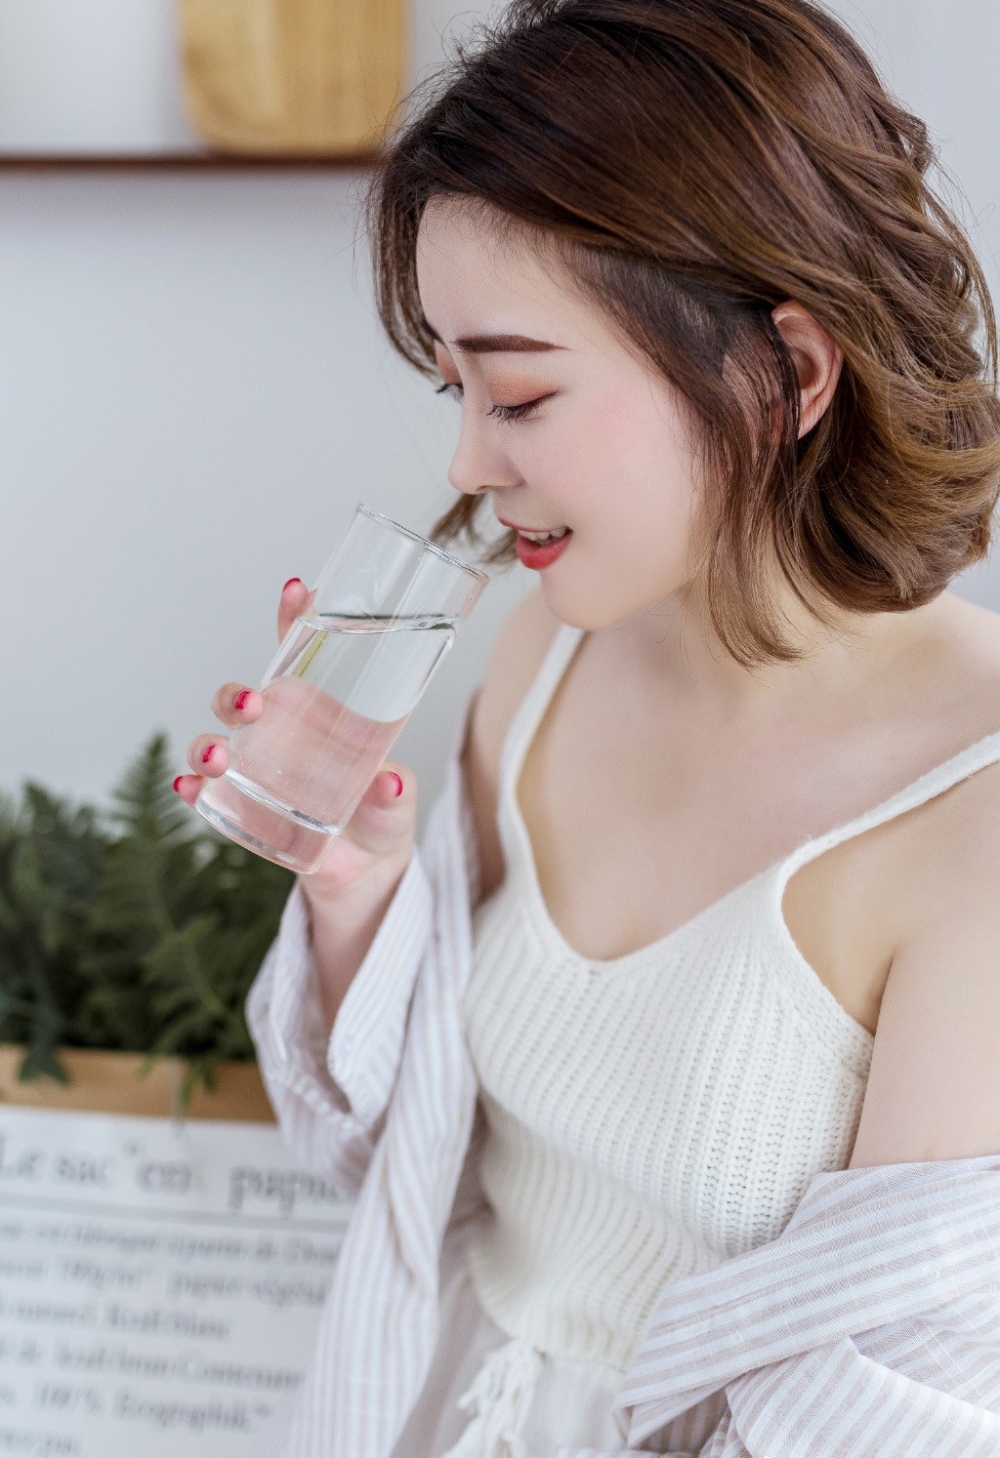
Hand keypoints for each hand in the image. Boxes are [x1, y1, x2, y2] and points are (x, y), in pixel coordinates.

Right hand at [175, 577, 417, 902]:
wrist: (367, 871)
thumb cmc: (383, 815)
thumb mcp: (396, 799)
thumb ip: (395, 791)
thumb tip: (390, 782)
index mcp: (317, 712)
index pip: (299, 657)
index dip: (294, 621)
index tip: (298, 590)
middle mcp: (278, 734)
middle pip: (239, 698)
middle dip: (235, 695)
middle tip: (252, 703)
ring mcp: (254, 770)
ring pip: (214, 742)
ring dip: (206, 744)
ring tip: (217, 755)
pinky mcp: (241, 809)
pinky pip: (206, 794)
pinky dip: (192, 789)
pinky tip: (188, 789)